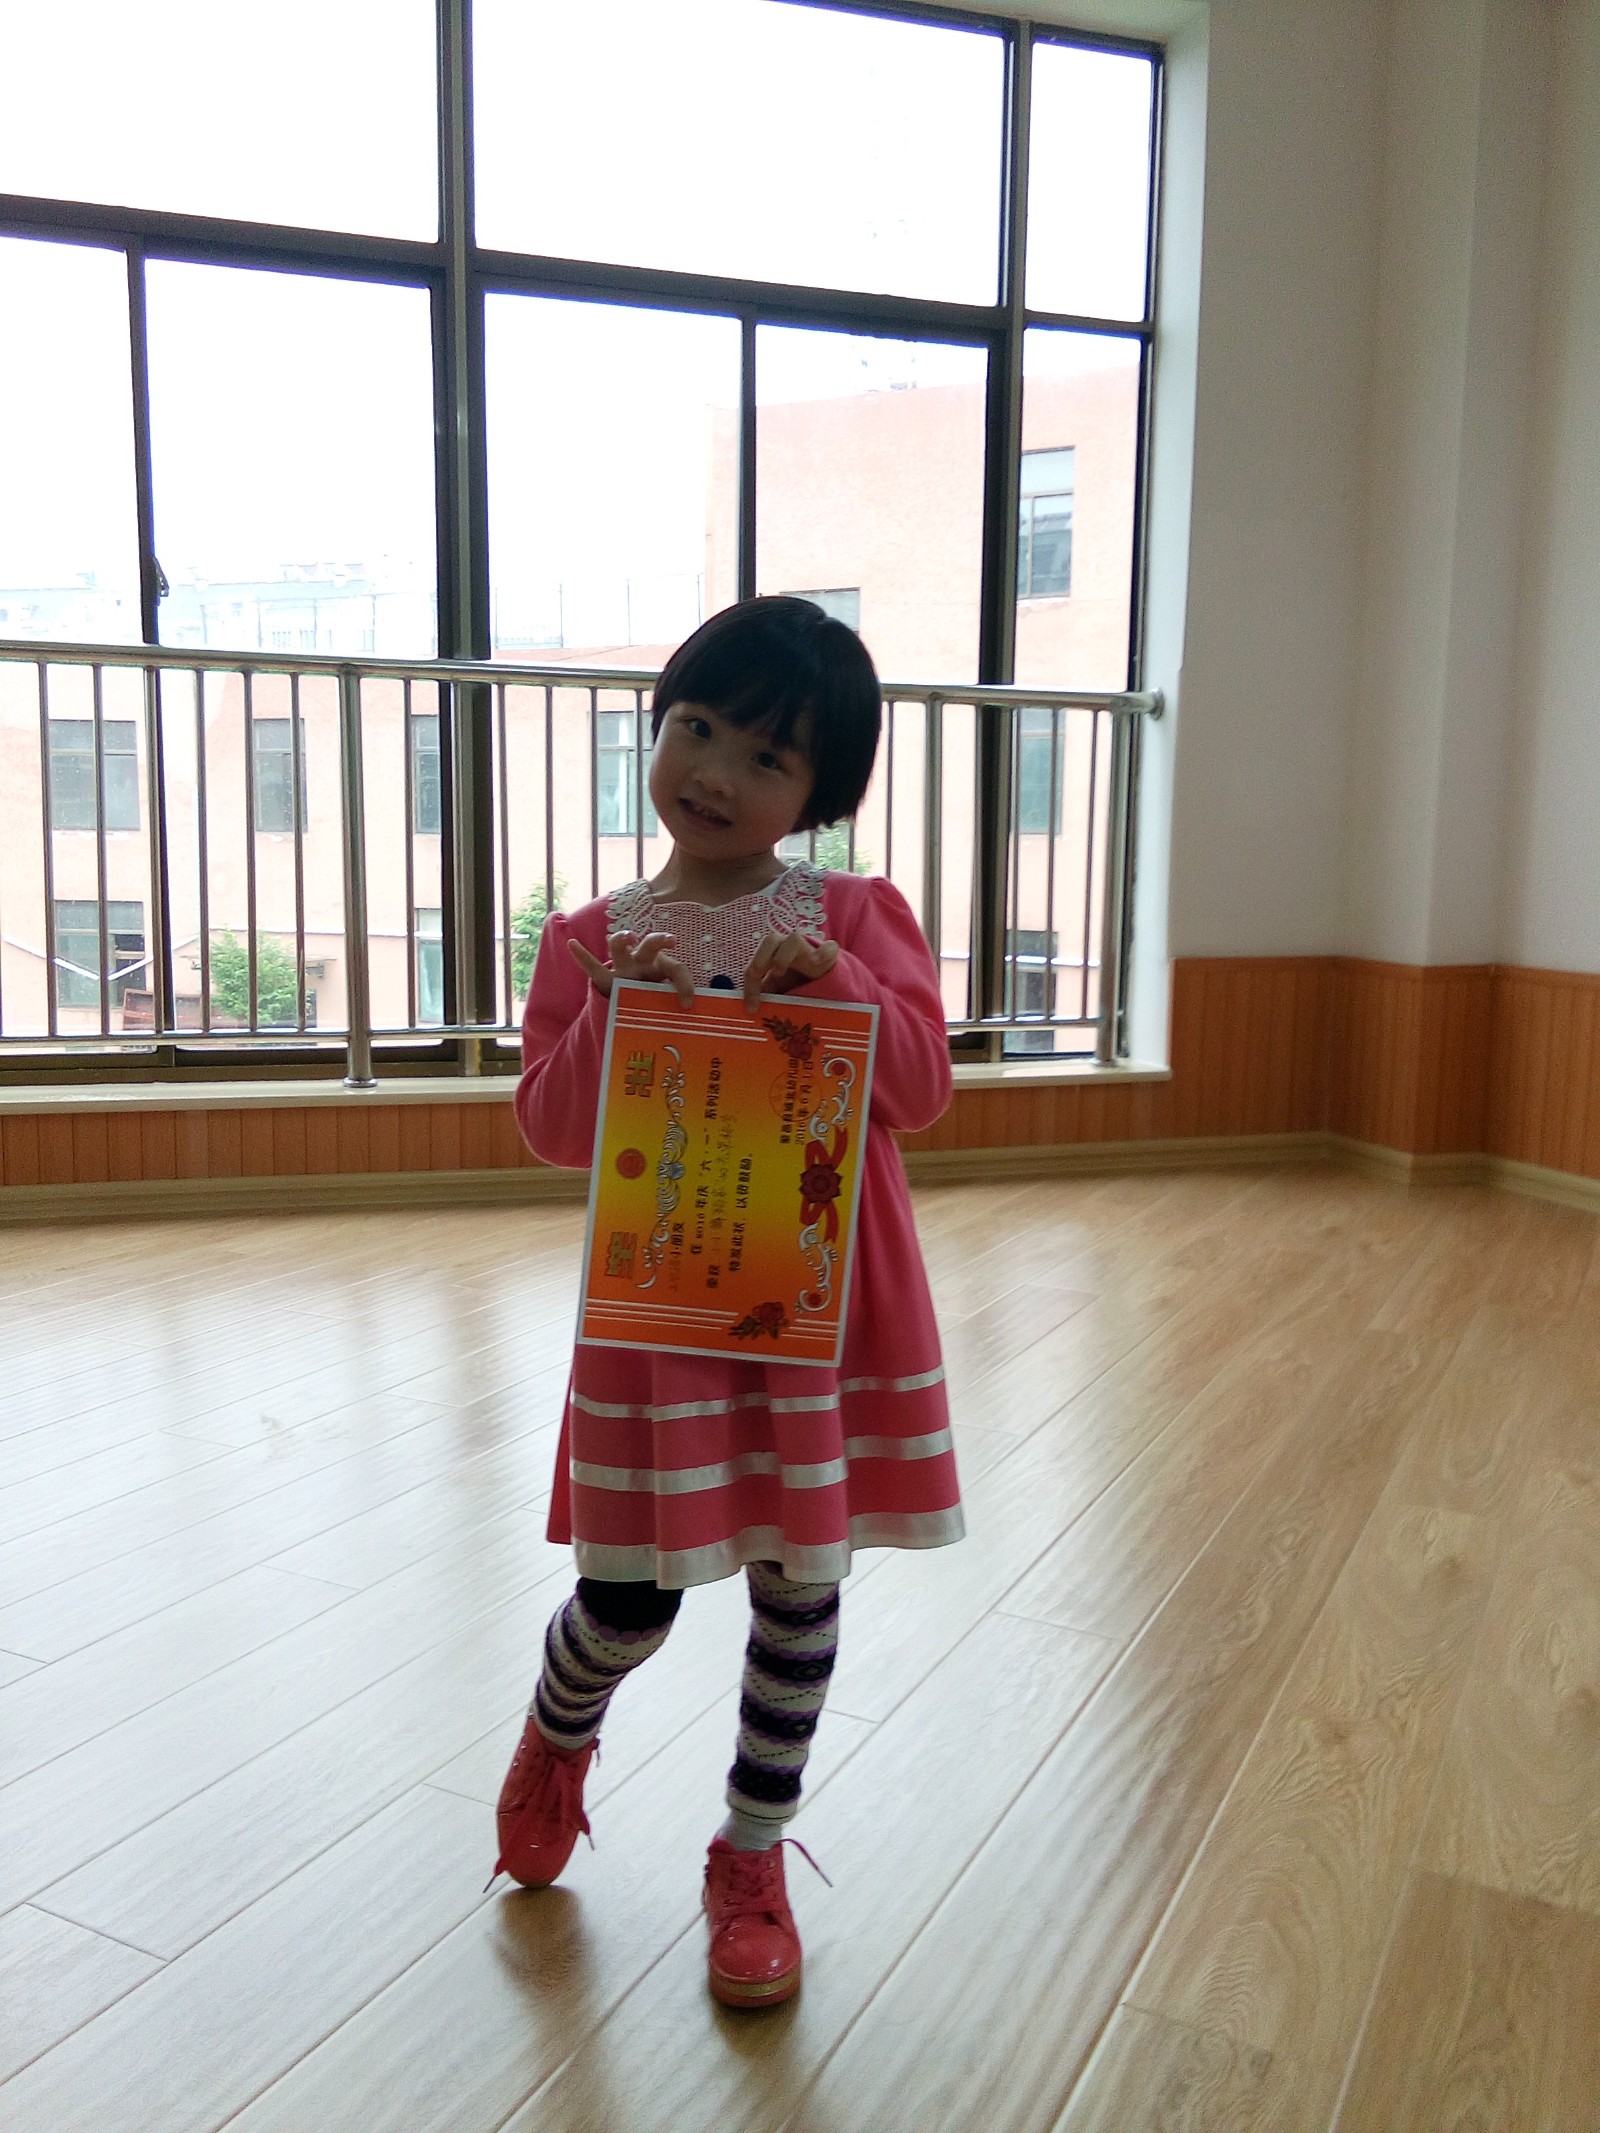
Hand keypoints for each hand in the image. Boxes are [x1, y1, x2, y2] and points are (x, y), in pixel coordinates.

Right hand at [569, 928, 693, 1006]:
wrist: (629, 1006)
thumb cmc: (654, 1004)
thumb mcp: (667, 1006)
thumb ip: (676, 1010)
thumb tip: (695, 1028)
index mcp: (662, 968)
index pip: (676, 969)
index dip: (685, 983)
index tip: (687, 1003)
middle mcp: (643, 963)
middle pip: (651, 945)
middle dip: (660, 939)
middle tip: (670, 940)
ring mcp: (622, 968)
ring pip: (619, 948)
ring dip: (622, 939)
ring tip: (628, 937)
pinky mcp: (605, 980)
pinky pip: (593, 968)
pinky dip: (582, 957)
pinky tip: (572, 944)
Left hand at [742, 929, 838, 1011]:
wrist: (826, 978)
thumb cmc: (798, 982)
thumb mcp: (779, 990)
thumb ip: (767, 995)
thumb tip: (752, 1009)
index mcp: (773, 956)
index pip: (755, 965)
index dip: (750, 986)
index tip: (752, 1008)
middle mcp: (787, 948)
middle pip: (770, 941)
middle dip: (761, 958)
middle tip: (760, 976)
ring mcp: (809, 950)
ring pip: (794, 939)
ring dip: (784, 955)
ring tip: (780, 972)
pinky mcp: (829, 955)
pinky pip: (828, 947)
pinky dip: (821, 953)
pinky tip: (815, 963)